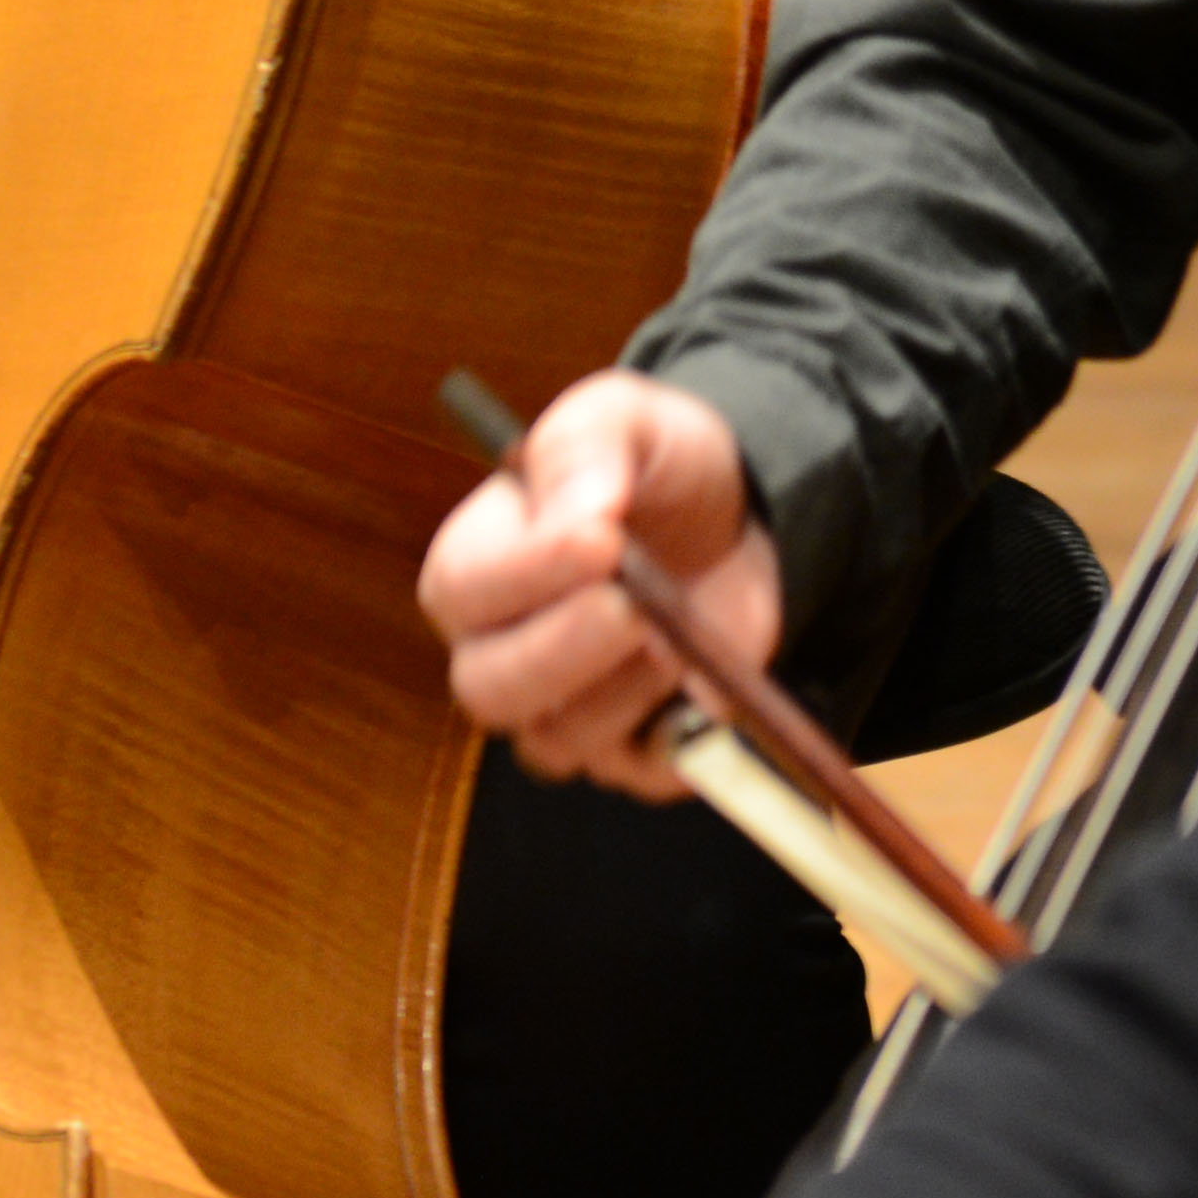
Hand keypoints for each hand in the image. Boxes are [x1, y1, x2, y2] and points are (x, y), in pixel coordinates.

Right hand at [416, 370, 783, 800]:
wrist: (733, 517)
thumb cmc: (654, 467)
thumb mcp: (625, 420)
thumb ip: (588, 448)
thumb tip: (582, 514)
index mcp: (475, 563)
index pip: (464, 590)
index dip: (527, 574)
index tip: (602, 541)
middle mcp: (499, 648)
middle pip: (492, 688)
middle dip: (566, 651)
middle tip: (636, 608)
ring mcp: (562, 709)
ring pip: (559, 740)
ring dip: (625, 692)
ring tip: (680, 634)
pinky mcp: (631, 750)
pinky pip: (640, 777)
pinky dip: (679, 742)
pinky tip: (708, 685)